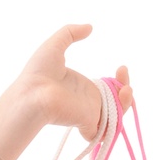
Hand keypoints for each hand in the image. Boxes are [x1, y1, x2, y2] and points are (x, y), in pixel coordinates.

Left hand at [16, 23, 131, 140]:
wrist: (31, 93)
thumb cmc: (37, 72)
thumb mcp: (56, 44)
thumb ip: (71, 33)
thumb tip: (89, 27)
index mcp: (82, 88)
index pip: (107, 89)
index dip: (118, 80)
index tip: (120, 67)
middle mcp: (87, 102)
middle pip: (115, 102)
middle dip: (126, 87)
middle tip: (122, 72)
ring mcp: (88, 114)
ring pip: (116, 117)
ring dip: (128, 102)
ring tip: (126, 88)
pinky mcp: (88, 123)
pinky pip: (108, 131)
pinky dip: (120, 119)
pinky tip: (122, 95)